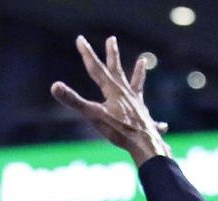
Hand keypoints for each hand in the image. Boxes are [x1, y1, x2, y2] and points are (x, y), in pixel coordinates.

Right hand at [51, 35, 170, 165]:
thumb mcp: (93, 115)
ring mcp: (137, 106)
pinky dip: (156, 121)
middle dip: (113, 55)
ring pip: (137, 85)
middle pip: (118, 71)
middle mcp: (126, 94)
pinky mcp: (145, 119)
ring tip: (142, 61)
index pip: (96, 69)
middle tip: (112, 39)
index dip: (87, 53)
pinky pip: (151, 118)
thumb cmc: (118, 131)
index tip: (80, 39)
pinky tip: (163, 124)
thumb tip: (54, 86)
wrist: (144, 144)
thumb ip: (73, 101)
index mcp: (113, 91)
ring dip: (139, 73)